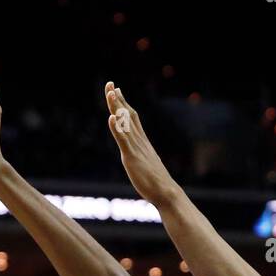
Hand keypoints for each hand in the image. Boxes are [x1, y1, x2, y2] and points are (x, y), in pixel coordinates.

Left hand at [105, 82, 180, 206]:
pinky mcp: (132, 157)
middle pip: (127, 115)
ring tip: (111, 92)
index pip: (131, 118)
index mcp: (141, 141)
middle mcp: (139, 140)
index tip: (116, 90)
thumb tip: (139, 155)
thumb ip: (141, 155)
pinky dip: (117, 128)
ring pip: (125, 123)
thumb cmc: (156, 182)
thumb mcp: (146, 163)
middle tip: (110, 84)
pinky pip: (123, 140)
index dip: (123, 103)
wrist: (166, 192)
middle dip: (117, 99)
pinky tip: (111, 118)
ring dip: (117, 107)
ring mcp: (136, 148)